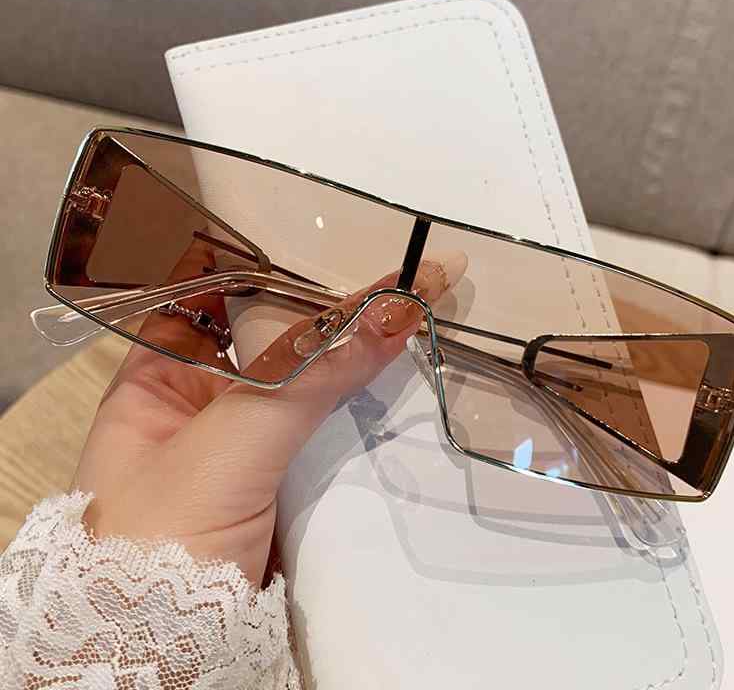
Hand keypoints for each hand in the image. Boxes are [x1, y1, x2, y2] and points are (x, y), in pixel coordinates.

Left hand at [74, 252, 465, 584]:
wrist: (169, 651)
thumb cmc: (165, 534)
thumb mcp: (235, 438)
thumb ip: (310, 374)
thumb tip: (390, 312)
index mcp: (157, 376)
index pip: (220, 299)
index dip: (276, 269)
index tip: (334, 243)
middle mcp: (198, 398)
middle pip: (272, 335)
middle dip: (330, 305)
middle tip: (400, 269)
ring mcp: (241, 437)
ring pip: (302, 378)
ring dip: (351, 347)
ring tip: (416, 299)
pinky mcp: (277, 474)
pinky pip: (320, 420)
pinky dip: (356, 394)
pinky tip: (395, 356)